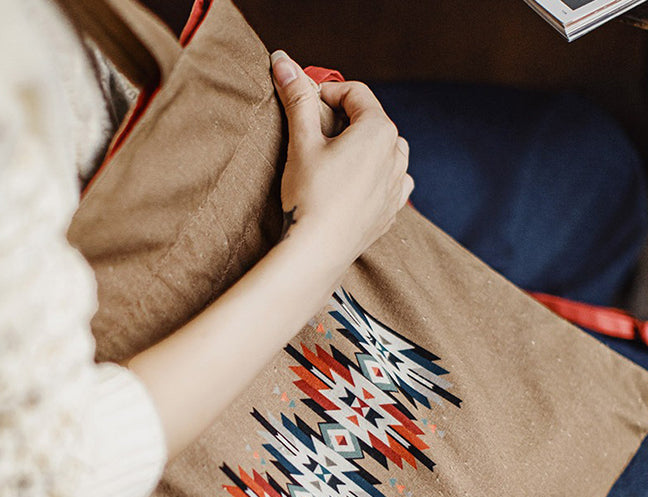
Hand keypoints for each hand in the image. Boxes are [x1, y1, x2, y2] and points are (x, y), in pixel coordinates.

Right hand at [270, 51, 412, 268]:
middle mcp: (396, 156)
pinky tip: (355, 186)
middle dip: (346, 121)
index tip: (305, 103)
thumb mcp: (302, 142)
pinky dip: (376, 178)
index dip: (327, 94)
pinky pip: (391, 184)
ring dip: (365, 148)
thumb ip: (298, 99)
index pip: (355, 94)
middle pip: (372, 122)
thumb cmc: (310, 196)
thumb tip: (284, 60)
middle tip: (316, 132)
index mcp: (379, 130)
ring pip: (387, 153)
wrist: (316, 252)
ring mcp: (397, 186)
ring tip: (336, 160)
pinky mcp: (390, 212)